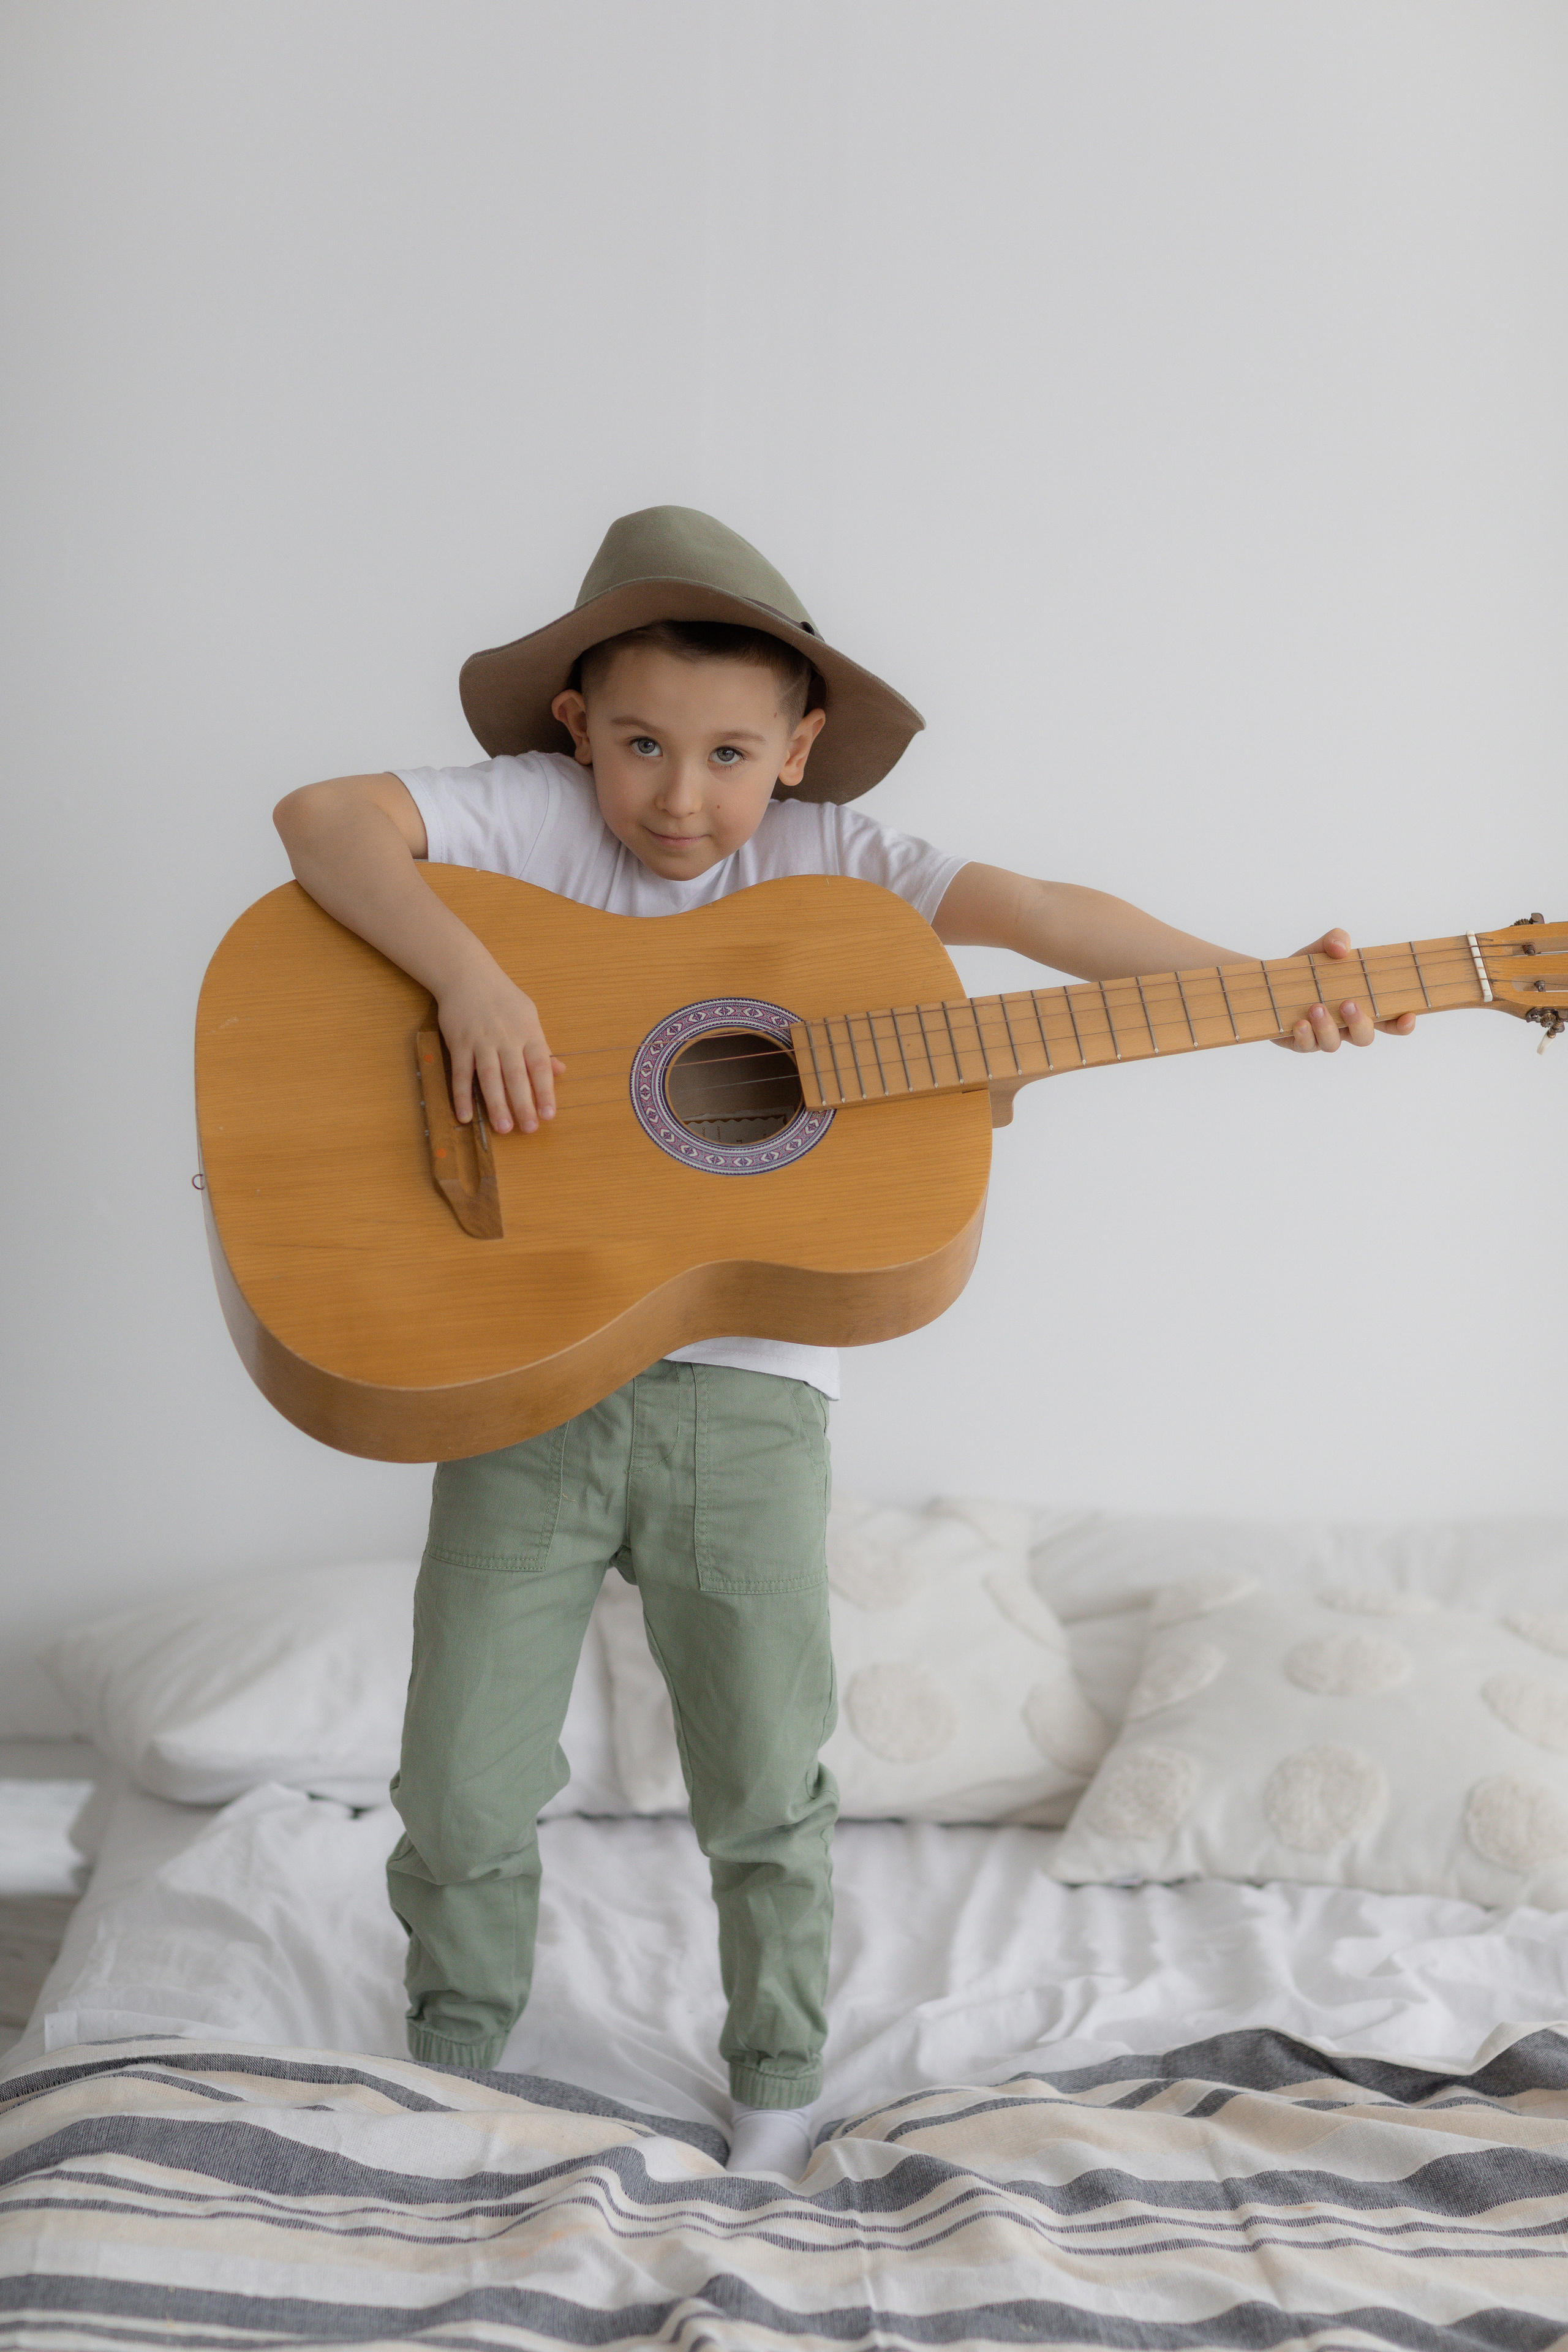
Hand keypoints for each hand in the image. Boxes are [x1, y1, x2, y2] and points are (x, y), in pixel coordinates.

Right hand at [437, 956, 564, 1133]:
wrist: (467, 975)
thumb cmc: (503, 999)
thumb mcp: (529, 1016)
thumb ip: (542, 1047)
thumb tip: (561, 1071)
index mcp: (528, 1032)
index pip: (540, 1066)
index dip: (545, 1091)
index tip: (549, 1115)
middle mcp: (506, 1038)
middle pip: (516, 1076)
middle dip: (523, 1104)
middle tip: (529, 1129)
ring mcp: (481, 1041)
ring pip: (489, 1077)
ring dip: (496, 1104)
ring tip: (503, 1128)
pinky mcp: (459, 1043)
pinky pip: (461, 1073)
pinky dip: (461, 1095)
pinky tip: (465, 1115)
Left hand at [1278, 928, 1417, 1052]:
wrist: (1272, 982)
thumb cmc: (1307, 970)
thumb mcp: (1321, 949)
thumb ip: (1335, 940)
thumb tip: (1342, 949)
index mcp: (1361, 1006)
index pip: (1389, 1021)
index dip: (1402, 1025)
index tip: (1408, 1016)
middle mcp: (1344, 1026)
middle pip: (1364, 1037)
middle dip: (1359, 1024)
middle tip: (1348, 1003)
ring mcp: (1322, 1036)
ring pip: (1333, 1044)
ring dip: (1327, 1027)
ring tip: (1315, 1007)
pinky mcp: (1299, 1042)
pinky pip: (1305, 1047)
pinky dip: (1304, 1036)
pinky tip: (1300, 1023)